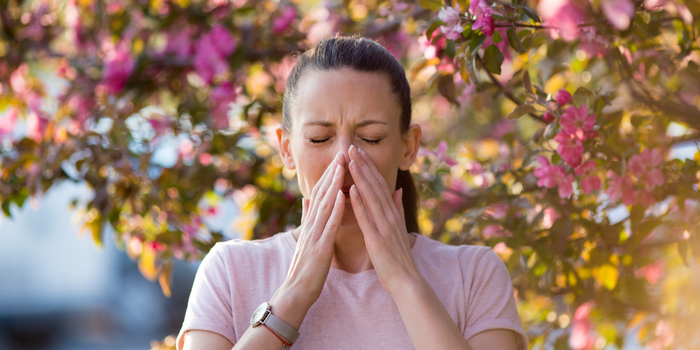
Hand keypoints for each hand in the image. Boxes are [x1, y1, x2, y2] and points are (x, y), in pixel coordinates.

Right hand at [269, 152, 345, 314]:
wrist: (296, 291)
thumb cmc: (305, 267)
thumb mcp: (305, 238)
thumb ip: (307, 217)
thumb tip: (307, 198)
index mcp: (311, 223)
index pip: (320, 194)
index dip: (328, 175)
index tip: (338, 158)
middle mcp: (311, 225)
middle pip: (321, 194)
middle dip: (331, 173)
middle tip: (341, 153)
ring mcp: (314, 236)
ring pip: (324, 205)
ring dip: (333, 185)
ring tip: (341, 166)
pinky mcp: (320, 248)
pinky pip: (329, 226)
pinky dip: (335, 210)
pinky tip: (342, 196)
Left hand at [347, 144, 422, 294]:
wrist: (406, 281)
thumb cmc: (398, 257)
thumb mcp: (399, 228)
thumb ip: (397, 208)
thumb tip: (396, 190)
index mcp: (392, 213)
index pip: (379, 184)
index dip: (369, 167)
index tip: (359, 151)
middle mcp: (390, 215)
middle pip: (375, 185)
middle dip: (363, 165)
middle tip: (351, 147)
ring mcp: (384, 226)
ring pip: (370, 196)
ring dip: (360, 177)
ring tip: (350, 160)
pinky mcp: (377, 239)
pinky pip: (366, 218)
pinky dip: (359, 202)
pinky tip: (351, 189)